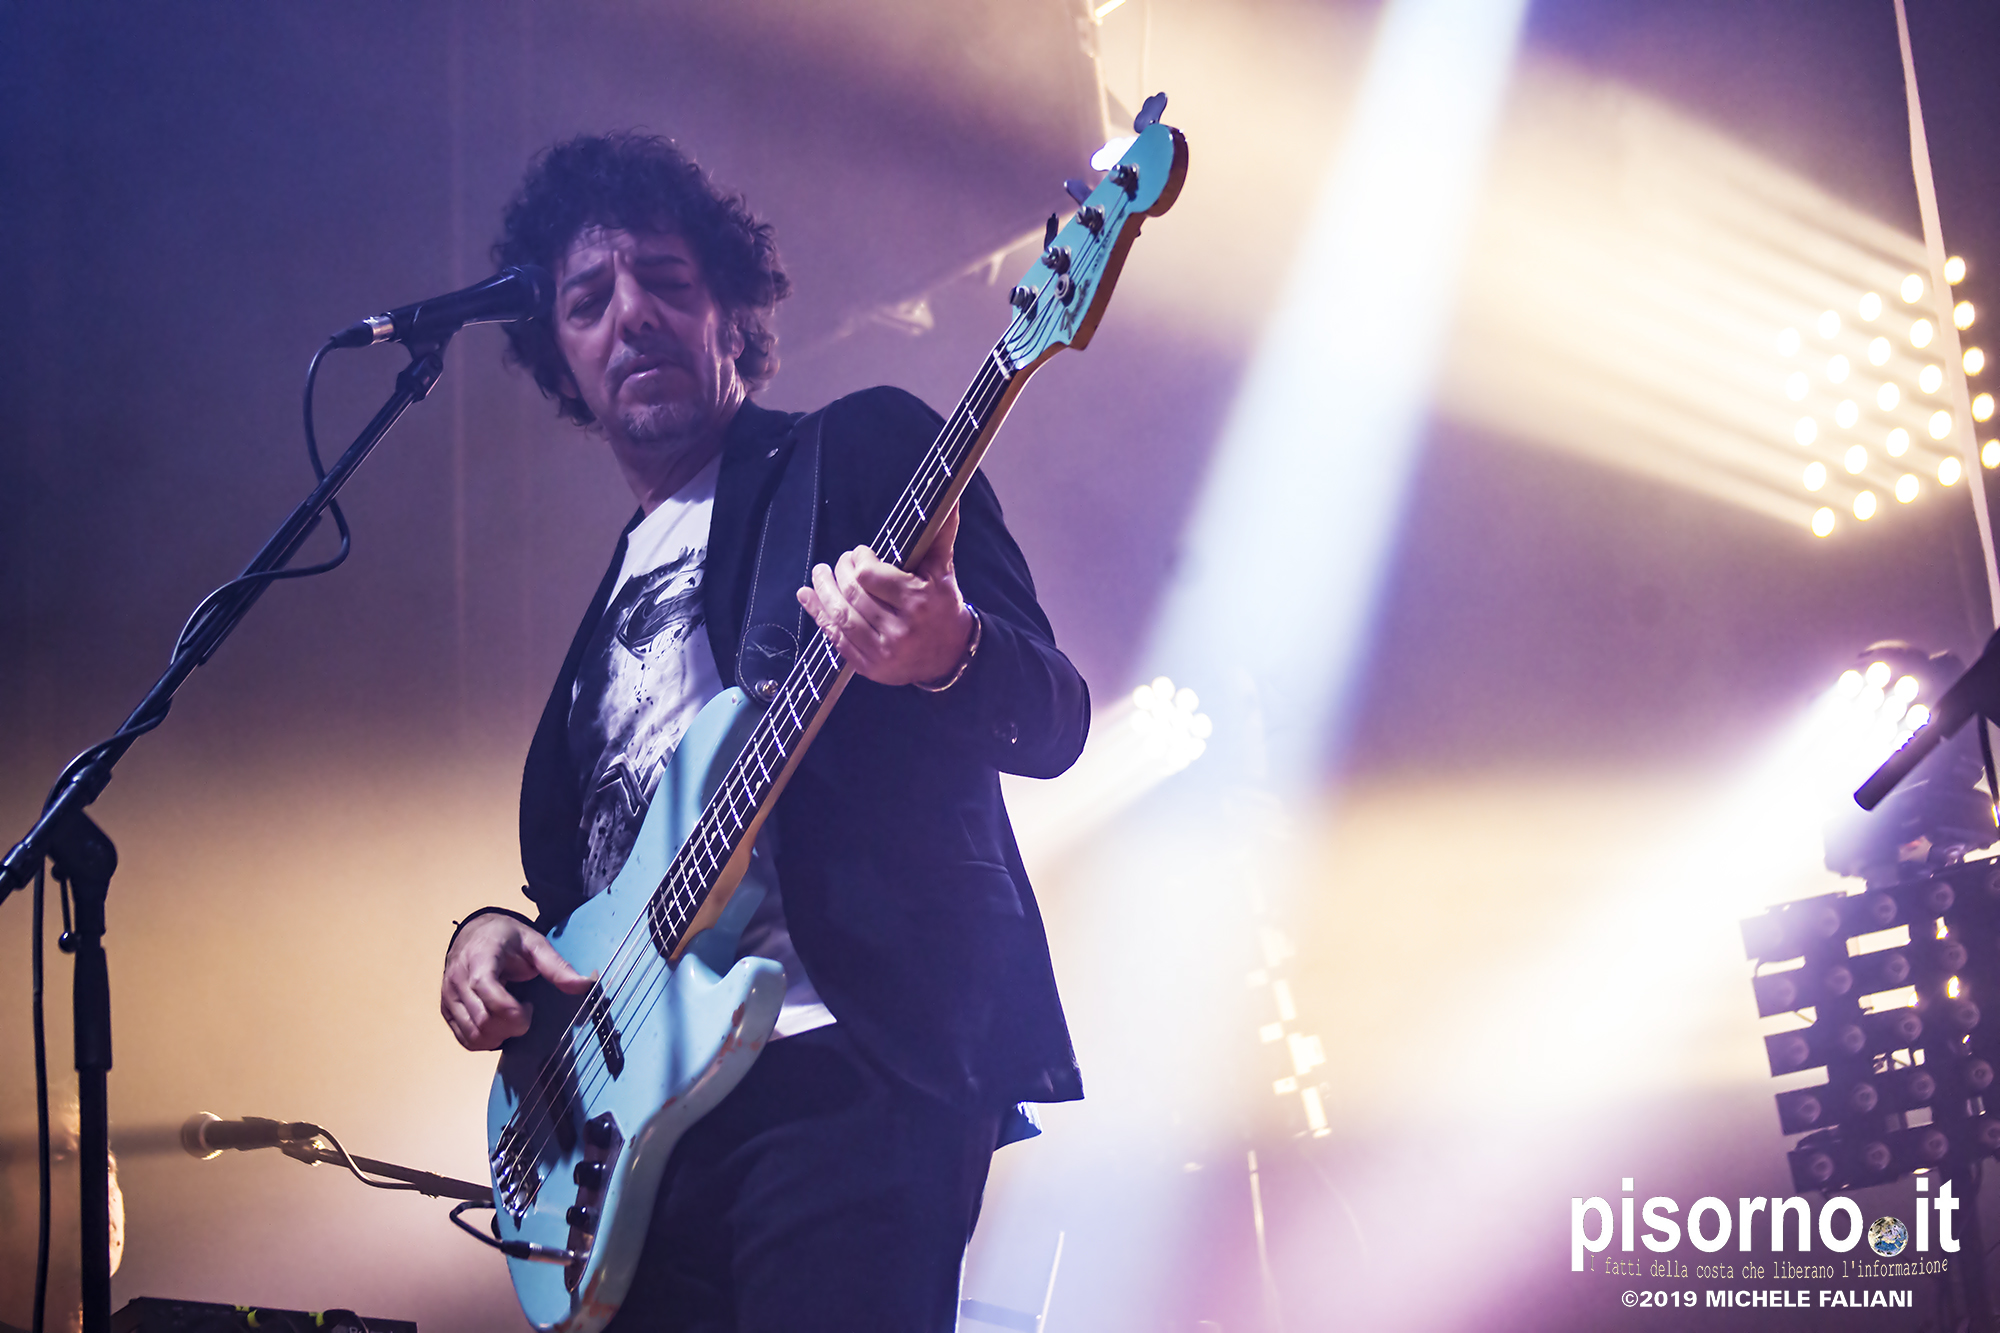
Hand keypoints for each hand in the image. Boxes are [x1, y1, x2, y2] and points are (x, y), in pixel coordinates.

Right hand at [440, 914, 592, 1050]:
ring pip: (472, 1035)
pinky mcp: (446, 1010)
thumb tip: (584, 985)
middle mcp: (457, 979)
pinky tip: (499, 1025)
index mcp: (479, 958)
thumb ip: (557, 966)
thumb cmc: (506, 938)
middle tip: (526, 1011)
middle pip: (482, 1020)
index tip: (529, 1007)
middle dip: (512, 1027)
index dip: (512, 1010)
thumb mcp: (535, 943)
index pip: (486, 991)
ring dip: (499, 1036)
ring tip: (512, 1017)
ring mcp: (448, 996)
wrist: (476, 932)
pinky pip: (464, 1038)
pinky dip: (485, 1041)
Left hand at [797, 502, 974, 686]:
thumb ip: (941, 534)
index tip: (860, 553)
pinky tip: (807, 597)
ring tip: (818, 574)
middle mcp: (899, 629)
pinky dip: (818, 615)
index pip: (869, 575)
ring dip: (822, 591)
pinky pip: (836, 638)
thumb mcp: (944, 570)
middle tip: (839, 563)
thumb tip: (948, 499)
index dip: (858, 560)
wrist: (951, 657)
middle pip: (852, 594)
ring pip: (840, 616)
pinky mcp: (869, 667)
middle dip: (839, 572)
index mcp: (917, 601)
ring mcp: (882, 651)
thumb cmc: (943, 606)